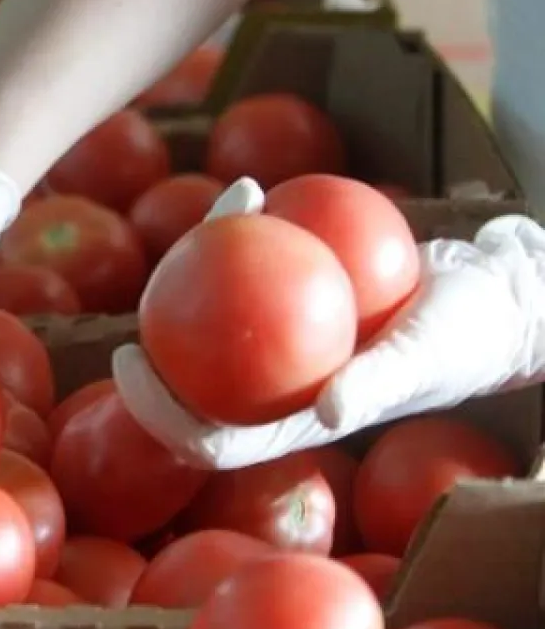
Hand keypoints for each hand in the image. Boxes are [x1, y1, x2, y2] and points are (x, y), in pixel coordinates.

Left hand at [112, 178, 544, 468]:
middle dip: (153, 352)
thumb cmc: (469, 337)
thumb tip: (325, 410)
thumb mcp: (426, 357)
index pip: (205, 439)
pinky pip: (256, 272)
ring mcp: (287, 349)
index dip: (158, 415)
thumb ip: (376, 386)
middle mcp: (279, 393)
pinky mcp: (300, 304)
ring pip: (218, 320)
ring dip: (198, 273)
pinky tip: (250, 189)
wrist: (500, 297)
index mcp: (292, 425)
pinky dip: (251, 233)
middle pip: (192, 384)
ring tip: (204, 217)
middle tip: (139, 299)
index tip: (129, 364)